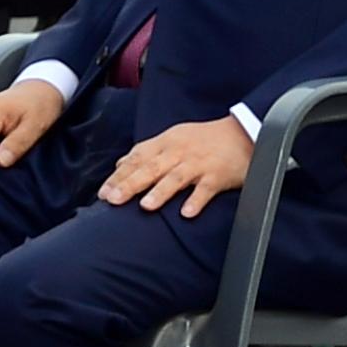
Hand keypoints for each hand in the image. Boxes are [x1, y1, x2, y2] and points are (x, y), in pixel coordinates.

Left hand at [99, 116, 252, 217]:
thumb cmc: (205, 139)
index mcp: (166, 143)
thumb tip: (120, 165)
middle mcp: (180, 152)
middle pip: (151, 168)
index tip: (103, 192)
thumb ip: (146, 153)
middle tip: (113, 200)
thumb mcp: (173, 139)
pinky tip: (187, 213)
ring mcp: (199, 163)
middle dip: (130, 184)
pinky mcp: (218, 175)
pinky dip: (197, 200)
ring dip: (161, 192)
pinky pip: (206, 189)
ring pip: (176, 177)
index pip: (137, 158)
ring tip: (146, 206)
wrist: (243, 132)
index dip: (119, 176)